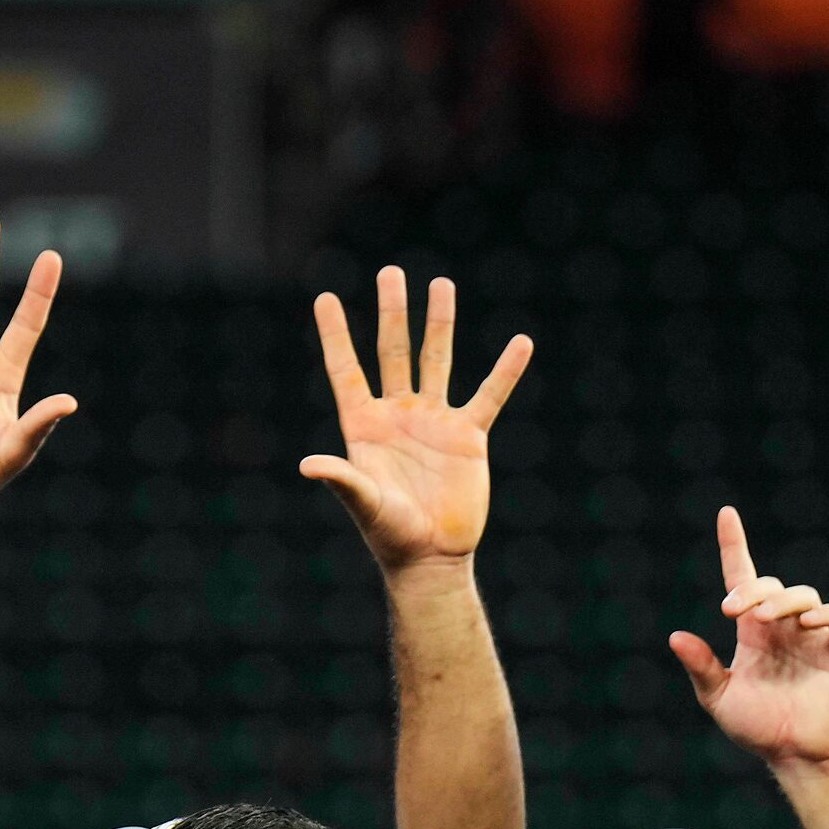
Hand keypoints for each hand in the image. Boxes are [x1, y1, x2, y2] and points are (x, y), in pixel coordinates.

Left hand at [302, 266, 531, 569]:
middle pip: (394, 352)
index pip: (346, 369)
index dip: (335, 335)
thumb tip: (307, 465)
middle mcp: (397, 415)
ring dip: (440, 323)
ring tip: (442, 284)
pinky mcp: (468, 437)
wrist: (431, 556)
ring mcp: (433, 421)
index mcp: (364, 425)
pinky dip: (505, 371)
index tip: (324, 298)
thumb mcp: (363, 502)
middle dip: (393, 312)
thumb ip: (341, 479)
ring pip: (437, 360)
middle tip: (390, 272)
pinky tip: (520, 342)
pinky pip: (489, 396)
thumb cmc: (389, 532)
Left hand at [670, 506, 828, 766]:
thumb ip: (700, 667)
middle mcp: (782, 628)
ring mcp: (812, 638)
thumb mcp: (717, 697)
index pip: (742, 578)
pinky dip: (828, 615)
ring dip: (783, 600)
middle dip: (753, 590)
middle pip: (772, 585)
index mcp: (752, 632)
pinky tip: (807, 624)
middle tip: (733, 611)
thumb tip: (675, 636)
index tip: (726, 514)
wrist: (792, 754)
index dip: (735, 546)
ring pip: (805, 596)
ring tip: (763, 619)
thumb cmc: (756, 726)